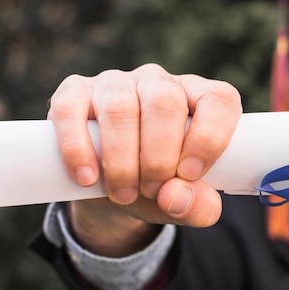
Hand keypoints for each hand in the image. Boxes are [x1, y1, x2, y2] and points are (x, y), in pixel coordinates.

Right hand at [48, 64, 241, 255]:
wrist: (112, 188)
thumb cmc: (158, 186)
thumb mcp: (184, 202)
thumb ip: (198, 207)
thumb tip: (175, 197)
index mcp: (198, 98)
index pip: (219, 99)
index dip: (209, 137)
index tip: (190, 175)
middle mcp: (159, 82)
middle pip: (165, 102)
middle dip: (159, 157)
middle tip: (152, 190)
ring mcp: (115, 82)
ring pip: (120, 108)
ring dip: (121, 160)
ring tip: (123, 193)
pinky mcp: (74, 92)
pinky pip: (69, 109)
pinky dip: (76, 148)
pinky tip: (86, 177)